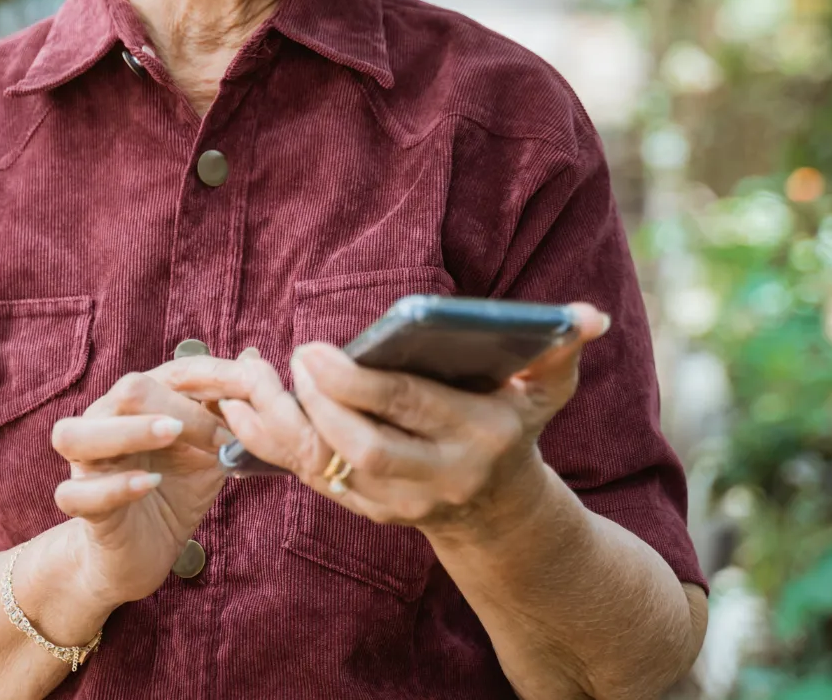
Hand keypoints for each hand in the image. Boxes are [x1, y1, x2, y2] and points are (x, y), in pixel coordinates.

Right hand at [48, 361, 234, 606]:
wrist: (144, 550)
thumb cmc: (174, 491)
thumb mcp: (210, 452)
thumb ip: (228, 412)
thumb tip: (253, 357)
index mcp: (140, 402)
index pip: (175, 372)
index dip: (215, 376)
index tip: (253, 389)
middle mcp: (105, 422)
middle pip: (128, 391)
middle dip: (180, 407)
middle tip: (220, 437)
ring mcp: (86, 464)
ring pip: (76, 434)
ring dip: (128, 431)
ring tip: (171, 436)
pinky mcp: (80, 505)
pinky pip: (76, 492)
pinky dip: (114, 486)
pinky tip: (150, 484)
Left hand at [161, 305, 610, 538]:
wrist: (501, 514)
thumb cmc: (514, 426)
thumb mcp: (544, 392)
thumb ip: (560, 350)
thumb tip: (587, 317)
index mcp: (480, 437)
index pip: (410, 408)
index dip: (356, 381)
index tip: (314, 347)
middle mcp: (440, 477)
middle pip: (366, 447)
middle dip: (319, 403)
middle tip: (292, 358)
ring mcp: (403, 503)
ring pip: (332, 469)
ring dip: (285, 425)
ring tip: (254, 380)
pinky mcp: (371, 513)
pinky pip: (314, 480)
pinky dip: (273, 447)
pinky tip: (243, 408)